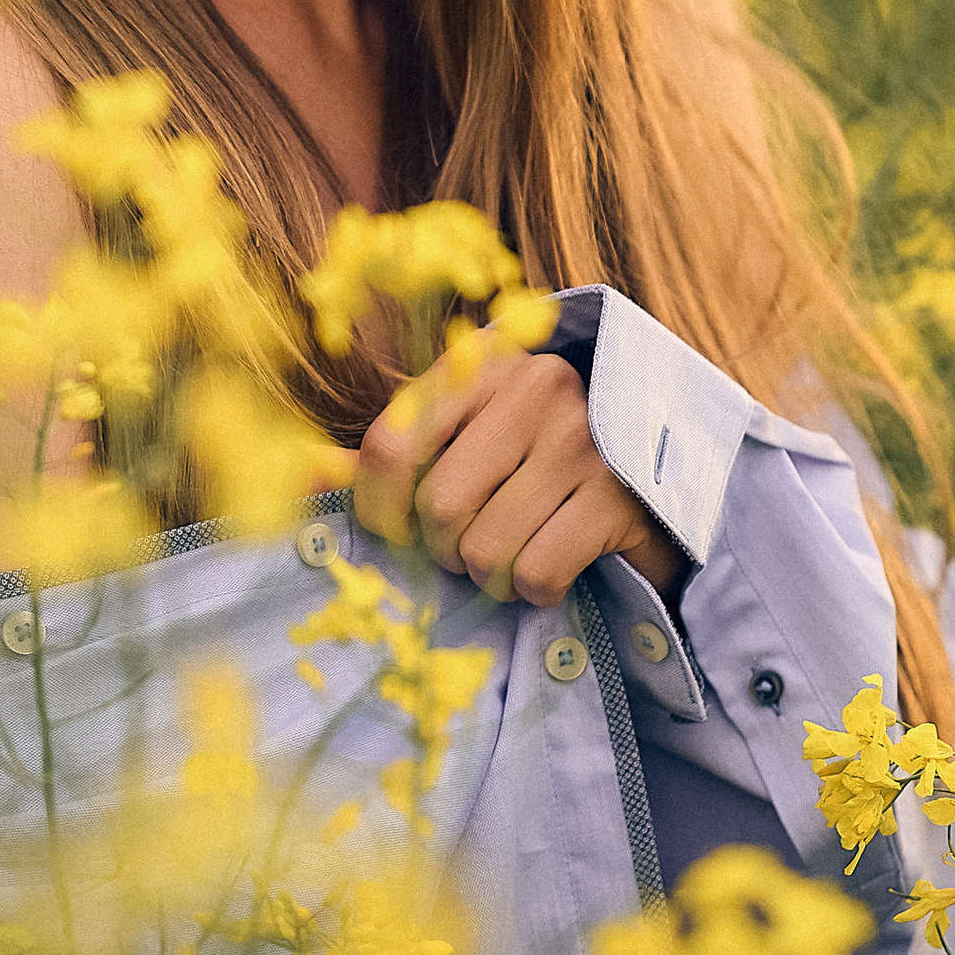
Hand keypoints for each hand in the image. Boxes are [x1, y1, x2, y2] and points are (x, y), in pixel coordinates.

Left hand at [353, 340, 685, 607]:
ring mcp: (585, 442)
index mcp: (486, 364)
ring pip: (482, 548)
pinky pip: (534, 573)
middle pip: (435, 507)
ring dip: (490, 575)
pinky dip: (535, 589)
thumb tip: (293, 472)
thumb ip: (387, 455)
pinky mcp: (619, 500)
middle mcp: (537, 389)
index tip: (399, 532)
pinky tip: (556, 564)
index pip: (390, 444)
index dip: (380, 509)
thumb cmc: (539, 467)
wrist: (660, 488)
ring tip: (516, 550)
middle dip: (444, 549)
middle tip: (473, 543)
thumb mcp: (468, 438)